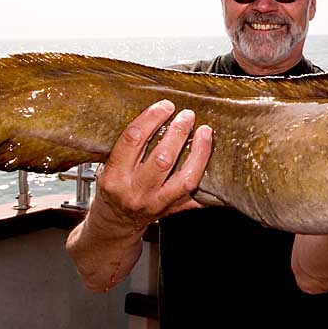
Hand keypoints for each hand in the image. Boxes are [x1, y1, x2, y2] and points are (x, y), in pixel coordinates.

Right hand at [94, 99, 212, 229]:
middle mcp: (136, 191)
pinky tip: (217, 164)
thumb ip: (130, 145)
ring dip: (199, 152)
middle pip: (162, 159)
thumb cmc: (114, 188)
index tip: (165, 105)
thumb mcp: (109, 165)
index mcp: (115, 176)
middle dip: (178, 132)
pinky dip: (209, 181)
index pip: (133, 140)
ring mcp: (157, 204)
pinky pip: (197, 197)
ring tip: (205, 132)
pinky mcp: (174, 211)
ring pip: (185, 179)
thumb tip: (159, 112)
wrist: (117, 222)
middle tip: (187, 115)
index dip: (152, 118)